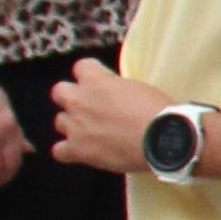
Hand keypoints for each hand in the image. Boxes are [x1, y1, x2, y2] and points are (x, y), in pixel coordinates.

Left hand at [50, 57, 170, 177]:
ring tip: (90, 133)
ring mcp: (75, 126)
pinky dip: (69, 152)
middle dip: (71, 98)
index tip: (99, 82)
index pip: (81, 67)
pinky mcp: (77, 150)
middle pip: (59, 91)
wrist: (161, 141)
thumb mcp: (140, 89)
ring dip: (72, 125)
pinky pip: (59, 151)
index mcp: (97, 81)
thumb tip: (117, 95)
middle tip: (87, 106)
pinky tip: (82, 152)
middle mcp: (80, 100)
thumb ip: (119, 88)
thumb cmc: (159, 114)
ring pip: (60, 121)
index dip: (90, 74)